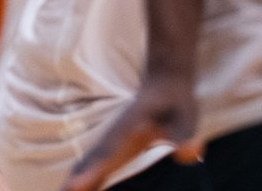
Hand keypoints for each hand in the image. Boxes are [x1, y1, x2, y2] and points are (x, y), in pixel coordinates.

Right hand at [62, 75, 200, 190]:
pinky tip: (79, 187)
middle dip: (76, 180)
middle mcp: (116, 135)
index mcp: (128, 128)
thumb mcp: (185, 116)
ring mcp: (114, 140)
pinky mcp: (117, 146)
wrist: (165, 82)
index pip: (107, 153)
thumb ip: (183, 135)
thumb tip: (186, 153)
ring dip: (76, 178)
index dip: (92, 170)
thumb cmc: (175, 101)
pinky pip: (96, 163)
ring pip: (89, 162)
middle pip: (91, 160)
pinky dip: (85, 174)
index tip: (75, 185)